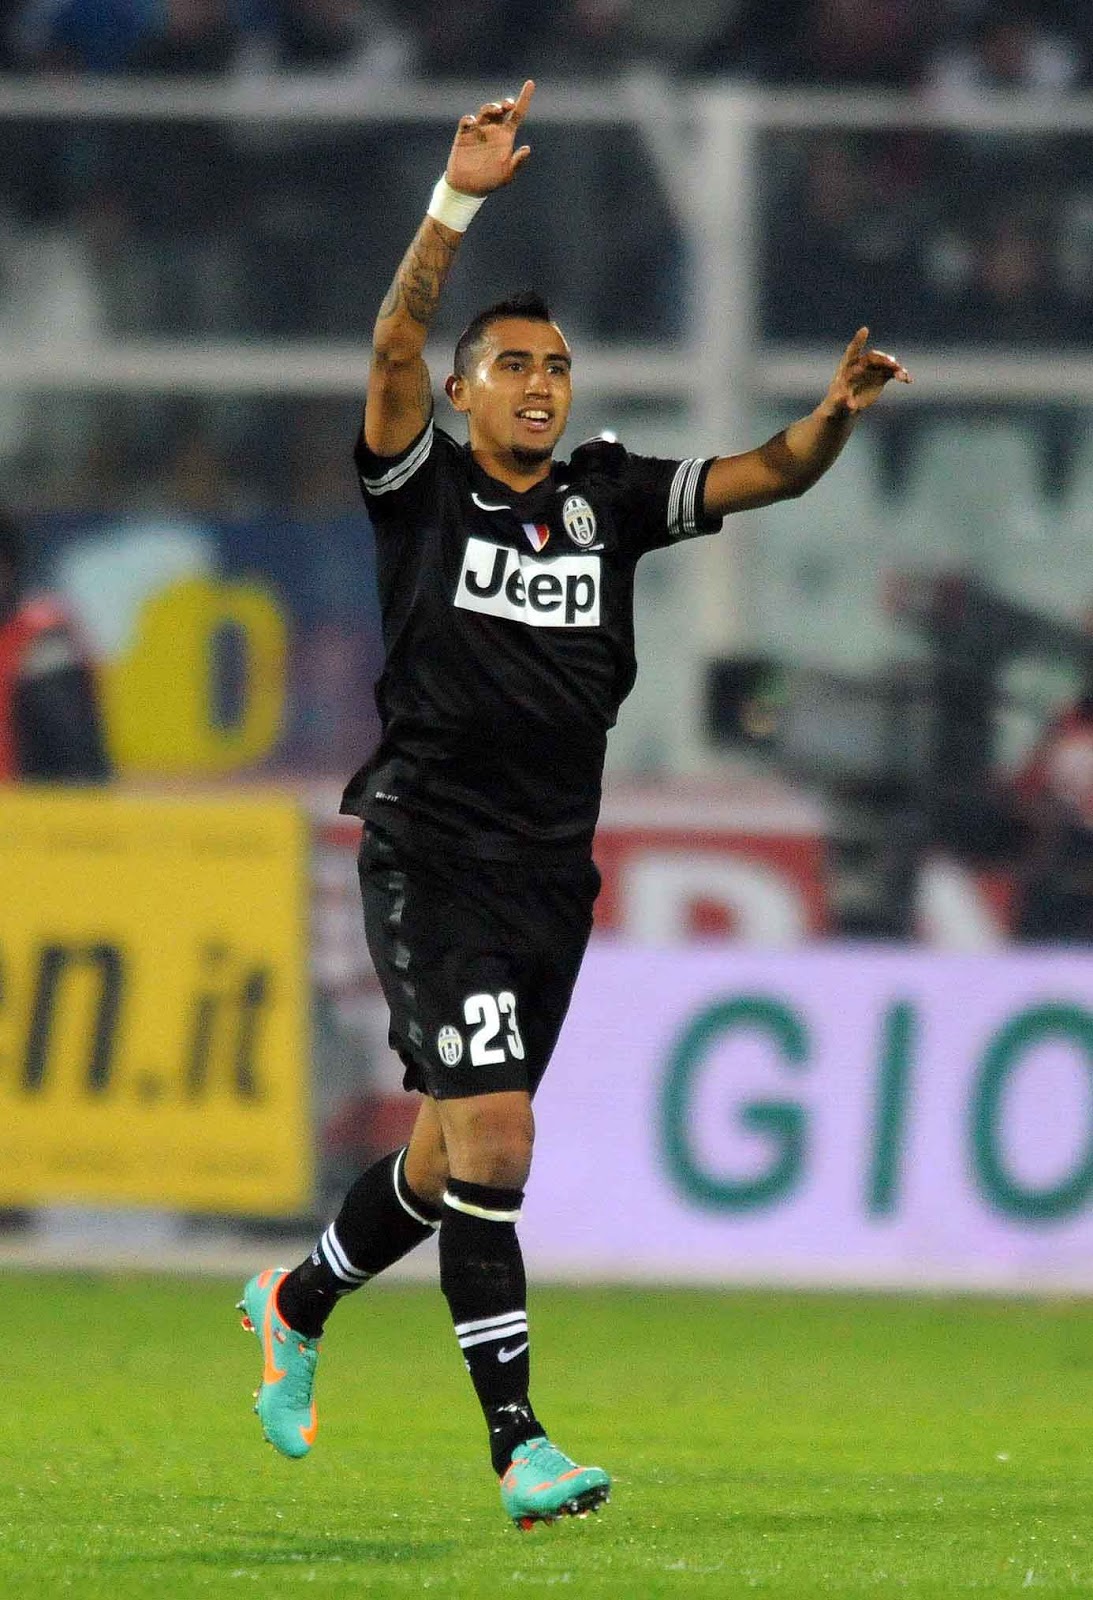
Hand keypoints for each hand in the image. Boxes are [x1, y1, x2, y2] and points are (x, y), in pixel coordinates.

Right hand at [446, 80, 534, 196]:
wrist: (469, 188)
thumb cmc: (490, 181)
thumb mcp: (507, 174)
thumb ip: (517, 162)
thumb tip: (527, 148)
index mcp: (506, 136)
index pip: (517, 114)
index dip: (524, 98)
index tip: (530, 83)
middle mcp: (493, 129)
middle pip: (500, 110)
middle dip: (505, 103)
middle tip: (507, 105)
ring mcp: (478, 130)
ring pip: (485, 112)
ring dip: (490, 108)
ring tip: (496, 110)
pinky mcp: (464, 135)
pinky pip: (466, 122)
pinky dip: (469, 119)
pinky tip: (473, 123)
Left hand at [825, 327, 910, 415]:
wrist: (845, 408)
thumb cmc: (836, 405)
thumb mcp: (835, 405)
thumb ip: (840, 402)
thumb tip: (850, 404)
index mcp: (846, 367)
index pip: (852, 352)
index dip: (858, 341)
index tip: (864, 330)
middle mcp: (861, 364)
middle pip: (873, 358)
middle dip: (882, 359)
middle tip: (892, 364)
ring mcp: (872, 369)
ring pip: (886, 364)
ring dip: (895, 368)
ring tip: (903, 376)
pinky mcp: (881, 376)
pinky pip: (893, 372)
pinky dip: (901, 375)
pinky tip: (908, 381)